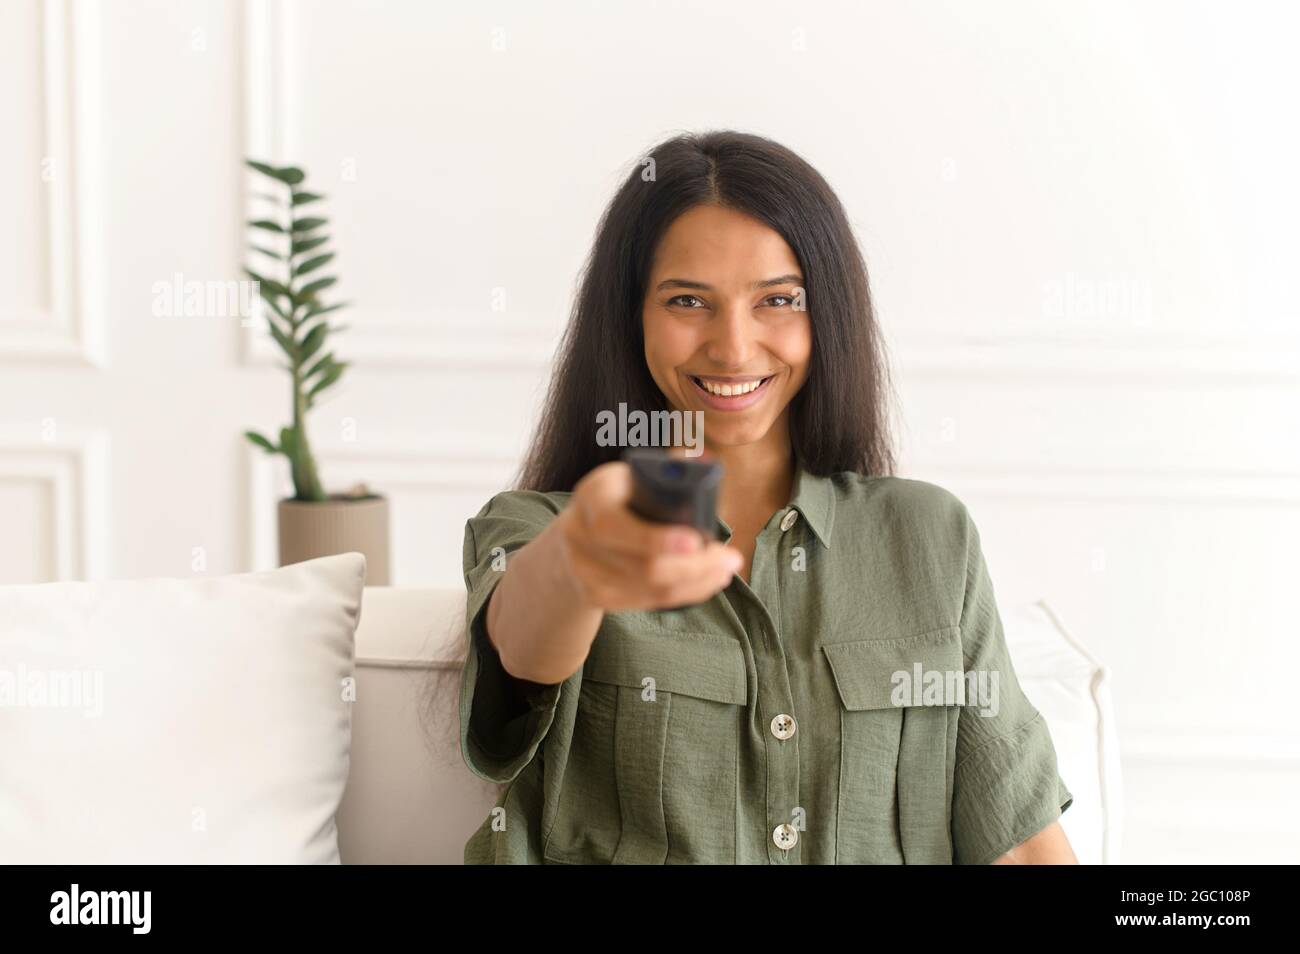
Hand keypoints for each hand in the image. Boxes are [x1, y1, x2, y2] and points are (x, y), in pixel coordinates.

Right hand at [557, 460, 742, 611]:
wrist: (578, 534)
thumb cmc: (623, 497)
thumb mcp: (636, 474)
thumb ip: (670, 467)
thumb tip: (705, 461)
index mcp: (592, 496)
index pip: (615, 524)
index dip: (656, 538)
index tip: (697, 540)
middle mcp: (581, 536)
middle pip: (644, 566)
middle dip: (696, 565)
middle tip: (732, 558)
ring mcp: (586, 572)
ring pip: (653, 589)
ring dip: (699, 581)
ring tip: (726, 568)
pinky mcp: (598, 597)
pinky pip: (651, 601)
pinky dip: (687, 592)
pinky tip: (708, 580)